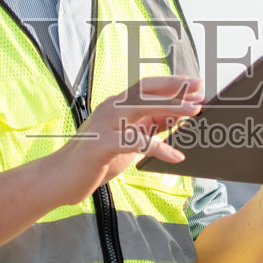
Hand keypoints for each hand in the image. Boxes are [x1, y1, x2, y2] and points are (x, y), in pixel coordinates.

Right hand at [53, 76, 202, 199]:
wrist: (61, 178)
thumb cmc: (96, 159)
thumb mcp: (128, 139)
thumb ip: (149, 127)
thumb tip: (177, 116)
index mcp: (116, 105)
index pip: (147, 87)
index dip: (173, 84)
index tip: (197, 85)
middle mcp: (111, 108)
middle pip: (147, 91)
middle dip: (176, 89)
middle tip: (200, 91)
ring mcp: (105, 124)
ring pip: (143, 108)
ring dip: (172, 108)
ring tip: (195, 112)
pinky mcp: (103, 144)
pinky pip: (136, 142)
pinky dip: (159, 148)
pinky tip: (176, 156)